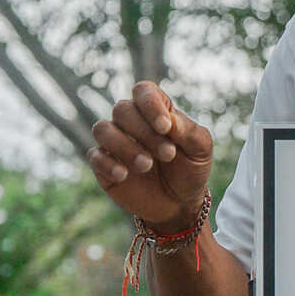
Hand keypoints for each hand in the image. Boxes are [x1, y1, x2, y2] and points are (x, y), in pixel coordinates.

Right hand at [89, 81, 213, 228]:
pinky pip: (94, 156)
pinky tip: (125, 175)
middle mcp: (131, 122)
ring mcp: (115, 143)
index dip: (150, 104)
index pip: (143, 91)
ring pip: (103, 129)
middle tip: (168, 155)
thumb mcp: (200, 149)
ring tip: (147, 165)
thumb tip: (167, 119)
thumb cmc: (191, 169)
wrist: (180, 204)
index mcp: (156, 111)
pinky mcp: (103, 166)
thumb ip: (188, 131)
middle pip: (122, 109)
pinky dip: (108, 164)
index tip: (166, 128)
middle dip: (145, 132)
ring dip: (125, 146)